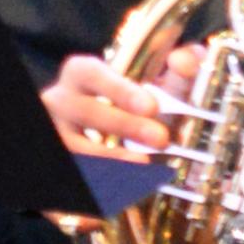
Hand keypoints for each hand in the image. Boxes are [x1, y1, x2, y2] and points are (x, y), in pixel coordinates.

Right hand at [44, 51, 181, 164]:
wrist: (113, 136)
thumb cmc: (135, 104)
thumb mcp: (156, 83)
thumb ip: (177, 69)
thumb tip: (185, 60)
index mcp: (81, 75)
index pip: (91, 73)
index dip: (120, 90)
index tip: (152, 106)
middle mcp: (62, 101)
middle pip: (85, 110)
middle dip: (125, 125)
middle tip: (161, 138)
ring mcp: (58, 133)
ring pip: (76, 145)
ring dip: (112, 155)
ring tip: (145, 164)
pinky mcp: (63, 161)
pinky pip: (80, 171)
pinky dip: (104, 177)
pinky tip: (128, 184)